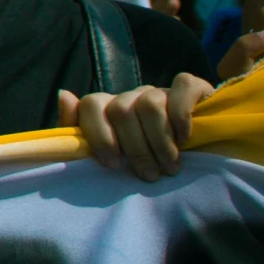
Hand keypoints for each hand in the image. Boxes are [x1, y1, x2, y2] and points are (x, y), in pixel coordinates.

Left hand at [58, 71, 211, 181]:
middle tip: (149, 175)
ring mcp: (160, 91)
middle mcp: (132, 96)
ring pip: (149, 104)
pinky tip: (185, 139)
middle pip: (121, 110)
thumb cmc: (144, 161)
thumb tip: (64, 94)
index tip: (113, 165)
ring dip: (160, 142)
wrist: (199, 155)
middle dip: (134, 149)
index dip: (99, 135)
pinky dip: (182, 116)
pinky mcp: (192, 87)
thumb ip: (79, 132)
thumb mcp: (109, 157)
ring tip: (169, 168)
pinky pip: (182, 88)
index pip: (91, 104)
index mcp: (108, 109)